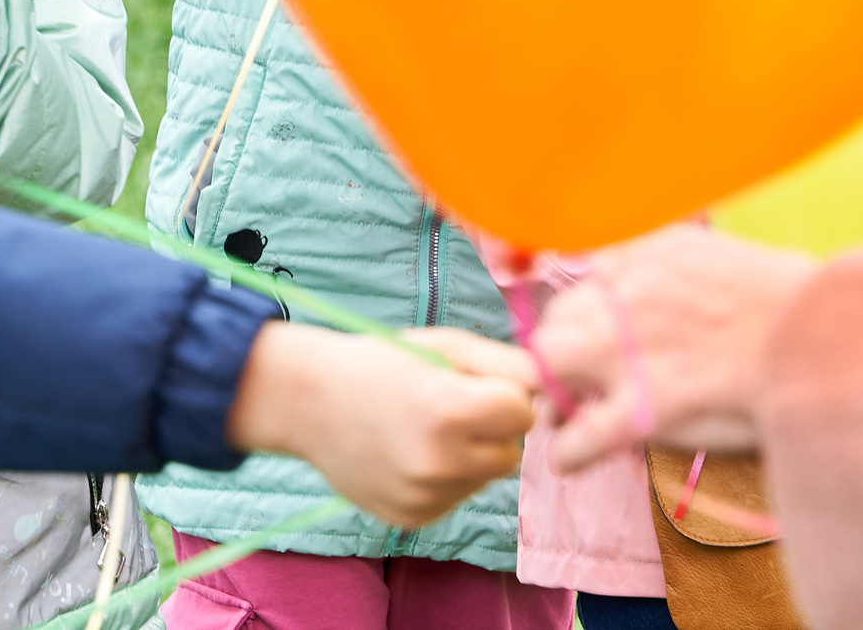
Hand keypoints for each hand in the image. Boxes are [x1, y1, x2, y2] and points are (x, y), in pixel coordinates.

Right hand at [227, 325, 536, 527]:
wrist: (309, 402)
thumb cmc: (382, 362)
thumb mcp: (445, 345)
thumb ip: (505, 365)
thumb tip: (553, 388)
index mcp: (450, 411)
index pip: (524, 414)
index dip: (506, 395)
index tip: (478, 384)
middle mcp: (440, 462)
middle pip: (511, 452)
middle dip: (494, 429)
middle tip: (453, 406)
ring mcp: (426, 496)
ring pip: (486, 478)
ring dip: (472, 455)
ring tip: (427, 428)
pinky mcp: (415, 518)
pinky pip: (457, 497)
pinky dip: (446, 477)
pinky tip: (411, 453)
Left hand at [534, 227, 816, 471]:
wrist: (824, 344)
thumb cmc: (796, 304)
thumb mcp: (725, 257)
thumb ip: (678, 265)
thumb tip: (664, 280)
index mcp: (647, 255)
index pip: (584, 280)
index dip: (588, 316)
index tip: (599, 339)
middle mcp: (624, 296)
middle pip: (556, 320)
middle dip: (564, 353)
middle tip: (582, 383)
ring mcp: (624, 353)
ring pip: (546, 368)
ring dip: (556, 394)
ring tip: (574, 419)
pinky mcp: (638, 412)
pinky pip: (574, 439)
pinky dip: (570, 453)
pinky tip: (581, 459)